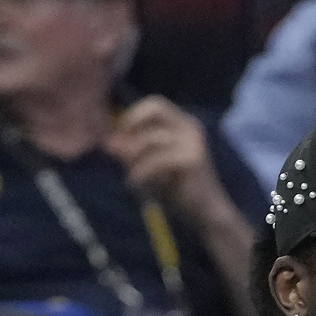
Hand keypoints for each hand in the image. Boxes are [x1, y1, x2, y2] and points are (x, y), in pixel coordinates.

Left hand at [105, 96, 231, 229]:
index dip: (133, 114)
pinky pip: (156, 160)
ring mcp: (193, 142)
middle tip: (118, 148)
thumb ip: (134, 152)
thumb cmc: (177, 188)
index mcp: (183, 124)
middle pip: (156, 108)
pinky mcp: (192, 159)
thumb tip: (111, 144)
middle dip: (132, 123)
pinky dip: (141, 171)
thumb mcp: (151, 165)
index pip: (155, 104)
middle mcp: (190, 127)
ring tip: (129, 174)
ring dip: (134, 156)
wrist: (204, 211)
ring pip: (152, 138)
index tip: (120, 134)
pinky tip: (134, 183)